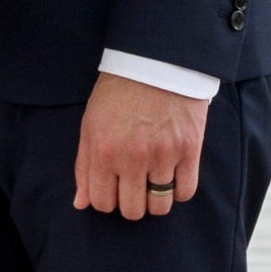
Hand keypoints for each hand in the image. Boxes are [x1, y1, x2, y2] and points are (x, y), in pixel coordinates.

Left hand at [74, 70, 205, 221]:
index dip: (106, 201)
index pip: (102, 202)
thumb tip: (81, 203)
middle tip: (134, 186)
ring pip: (160, 206)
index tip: (113, 189)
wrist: (155, 61)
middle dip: (131, 203)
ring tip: (154, 182)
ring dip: (155, 200)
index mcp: (104, 151)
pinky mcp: (189, 149)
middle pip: (132, 210)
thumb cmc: (118, 92)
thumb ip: (84, 166)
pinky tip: (173, 177)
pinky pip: (185, 192)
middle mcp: (132, 157)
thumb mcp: (91, 125)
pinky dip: (179, 191)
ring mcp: (163, 155)